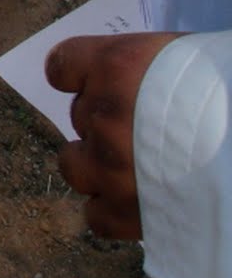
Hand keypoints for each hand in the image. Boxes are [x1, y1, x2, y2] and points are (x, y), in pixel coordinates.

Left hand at [44, 31, 182, 240]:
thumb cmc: (230, 91)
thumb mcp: (186, 61)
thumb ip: (146, 74)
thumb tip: (137, 88)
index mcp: (116, 66)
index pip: (63, 64)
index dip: (77, 77)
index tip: (88, 83)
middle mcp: (102, 115)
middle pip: (78, 116)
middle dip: (105, 123)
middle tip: (144, 131)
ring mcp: (110, 166)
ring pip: (74, 166)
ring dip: (97, 166)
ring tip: (134, 169)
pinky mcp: (126, 213)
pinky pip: (96, 216)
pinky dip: (111, 211)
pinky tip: (138, 205)